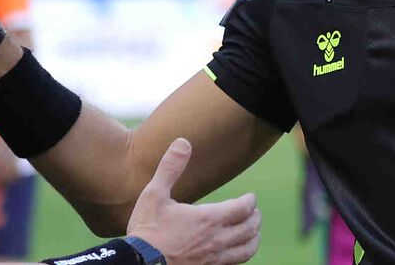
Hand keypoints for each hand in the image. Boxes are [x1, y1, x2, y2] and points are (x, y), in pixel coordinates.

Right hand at [128, 138, 260, 263]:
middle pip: (249, 228)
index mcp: (209, 219)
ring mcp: (214, 260)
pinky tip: (235, 252)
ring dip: (253, 238)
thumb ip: (170, 167)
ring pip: (246, 250)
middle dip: (255, 218)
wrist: (139, 264)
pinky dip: (241, 256)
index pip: (243, 208)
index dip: (250, 201)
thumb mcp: (154, 194)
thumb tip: (183, 142)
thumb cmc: (147, 230)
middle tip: (254, 212)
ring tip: (252, 232)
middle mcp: (217, 240)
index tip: (250, 197)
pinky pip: (234, 264)